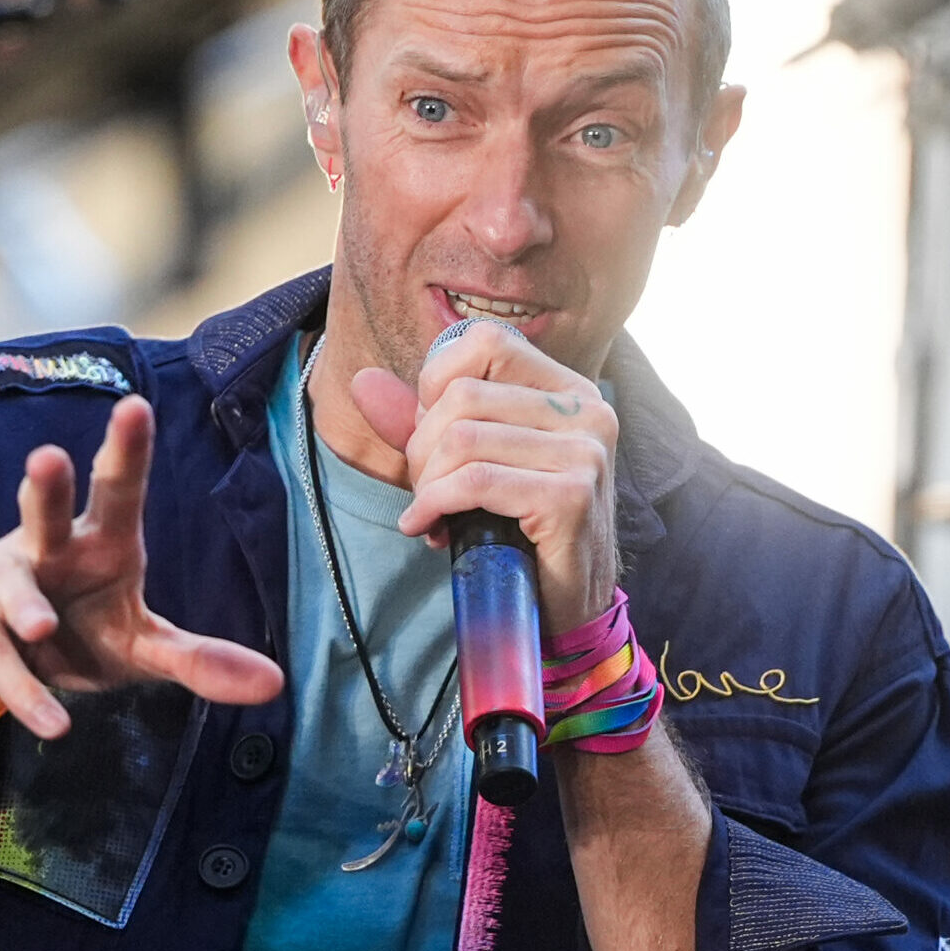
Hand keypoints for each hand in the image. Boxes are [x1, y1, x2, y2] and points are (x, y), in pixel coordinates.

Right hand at [0, 396, 285, 738]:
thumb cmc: (80, 632)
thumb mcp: (143, 648)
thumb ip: (201, 661)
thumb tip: (276, 683)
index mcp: (99, 540)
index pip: (117, 488)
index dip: (126, 450)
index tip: (134, 406)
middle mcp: (46, 547)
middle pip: (46, 510)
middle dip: (46, 487)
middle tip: (45, 456)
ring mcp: (0, 580)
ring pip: (10, 582)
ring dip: (24, 601)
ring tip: (42, 625)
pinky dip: (24, 691)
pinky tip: (54, 724)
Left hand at [348, 325, 620, 629]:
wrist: (566, 608)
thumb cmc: (518, 531)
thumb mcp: (468, 465)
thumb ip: (421, 421)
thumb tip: (362, 380)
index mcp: (568, 391)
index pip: (486, 342)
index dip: (437, 382)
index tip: (430, 435)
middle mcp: (588, 411)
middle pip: (463, 395)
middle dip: (422, 448)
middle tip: (425, 491)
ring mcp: (586, 452)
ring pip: (462, 437)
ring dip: (427, 483)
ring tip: (431, 512)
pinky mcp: (572, 496)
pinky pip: (475, 481)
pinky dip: (435, 505)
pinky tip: (427, 529)